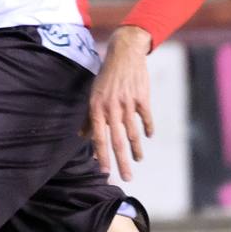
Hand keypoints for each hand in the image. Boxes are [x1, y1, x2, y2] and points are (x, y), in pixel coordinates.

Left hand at [88, 25, 153, 181]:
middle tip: (127, 178)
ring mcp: (128, 103)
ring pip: (132, 132)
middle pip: (117, 140)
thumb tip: (82, 137)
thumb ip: (89, 118)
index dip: (102, 156)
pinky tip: (149, 137)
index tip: (105, 172)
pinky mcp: (142, 97)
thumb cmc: (106, 77)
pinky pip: (145, 117)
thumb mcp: (93, 95)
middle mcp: (111, 107)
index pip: (99, 138)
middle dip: (121, 162)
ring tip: (138, 160)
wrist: (125, 53)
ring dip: (136, 149)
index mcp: (97, 108)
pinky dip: (148, 128)